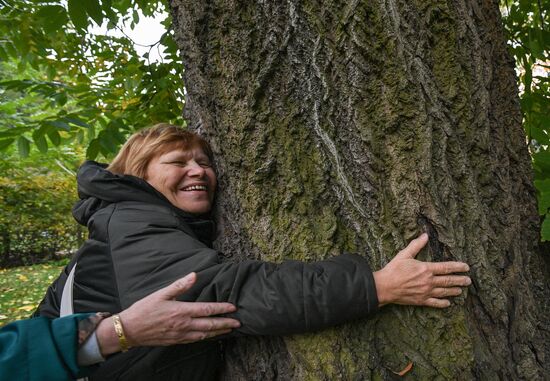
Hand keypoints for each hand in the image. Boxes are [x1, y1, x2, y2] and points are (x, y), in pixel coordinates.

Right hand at [96, 273, 239, 354]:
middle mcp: (183, 325)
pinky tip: (209, 335)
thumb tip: (194, 275)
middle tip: (238, 322)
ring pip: (204, 334)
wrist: (129, 330)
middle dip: (225, 323)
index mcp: (181, 311)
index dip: (222, 308)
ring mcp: (180, 335)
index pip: (207, 310)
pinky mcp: (176, 341)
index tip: (233, 307)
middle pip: (210, 325)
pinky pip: (195, 340)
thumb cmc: (144, 309)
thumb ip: (179, 285)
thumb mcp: (161, 293)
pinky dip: (205, 337)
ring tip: (228, 330)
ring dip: (218, 332)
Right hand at [373, 233, 470, 307]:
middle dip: (460, 280)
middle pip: (448, 281)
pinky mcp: (421, 300)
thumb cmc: (393, 270)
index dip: (458, 267)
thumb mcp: (404, 255)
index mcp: (426, 268)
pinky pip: (435, 303)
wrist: (385, 286)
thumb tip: (425, 235)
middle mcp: (428, 281)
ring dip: (454, 291)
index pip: (446, 267)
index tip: (466, 267)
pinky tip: (448, 303)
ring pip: (444, 292)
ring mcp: (426, 292)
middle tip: (469, 280)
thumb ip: (416, 245)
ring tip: (461, 290)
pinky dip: (443, 303)